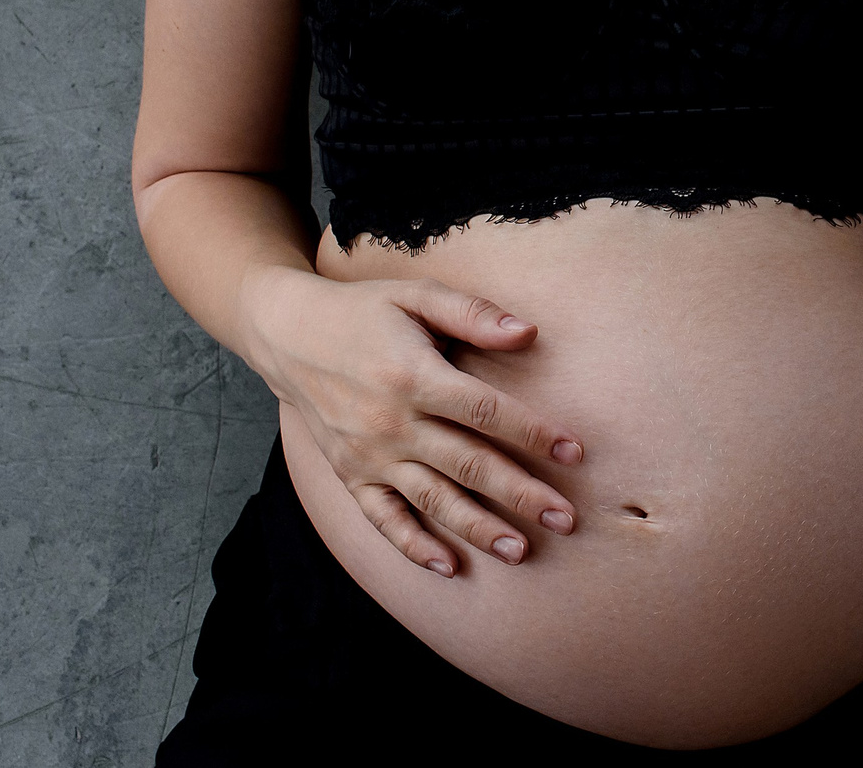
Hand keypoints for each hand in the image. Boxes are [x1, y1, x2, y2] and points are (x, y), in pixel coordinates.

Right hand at [240, 266, 583, 576]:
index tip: (574, 452)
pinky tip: (449, 567)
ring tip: (521, 551)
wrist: (288, 335)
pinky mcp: (351, 475)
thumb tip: (528, 332)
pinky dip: (414, 546)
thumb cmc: (364, 311)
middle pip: (467, 465)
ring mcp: (369, 455)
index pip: (484, 411)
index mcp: (414, 375)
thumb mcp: (416, 295)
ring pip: (433, 500)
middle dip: (520, 494)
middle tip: (566, 519)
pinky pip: (384, 519)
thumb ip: (472, 314)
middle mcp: (392, 423)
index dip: (532, 432)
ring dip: (478, 529)